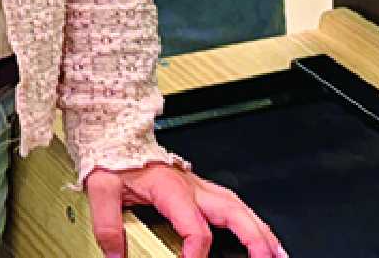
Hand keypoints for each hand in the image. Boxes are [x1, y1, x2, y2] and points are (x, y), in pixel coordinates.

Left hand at [85, 162, 286, 257]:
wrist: (116, 133)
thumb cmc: (114, 158)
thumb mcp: (101, 188)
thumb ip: (107, 224)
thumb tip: (116, 256)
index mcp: (171, 187)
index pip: (194, 226)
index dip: (196, 251)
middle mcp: (191, 186)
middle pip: (232, 211)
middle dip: (253, 237)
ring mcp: (198, 186)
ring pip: (238, 206)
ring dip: (260, 229)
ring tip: (276, 252)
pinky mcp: (199, 189)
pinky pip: (231, 203)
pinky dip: (250, 220)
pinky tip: (259, 233)